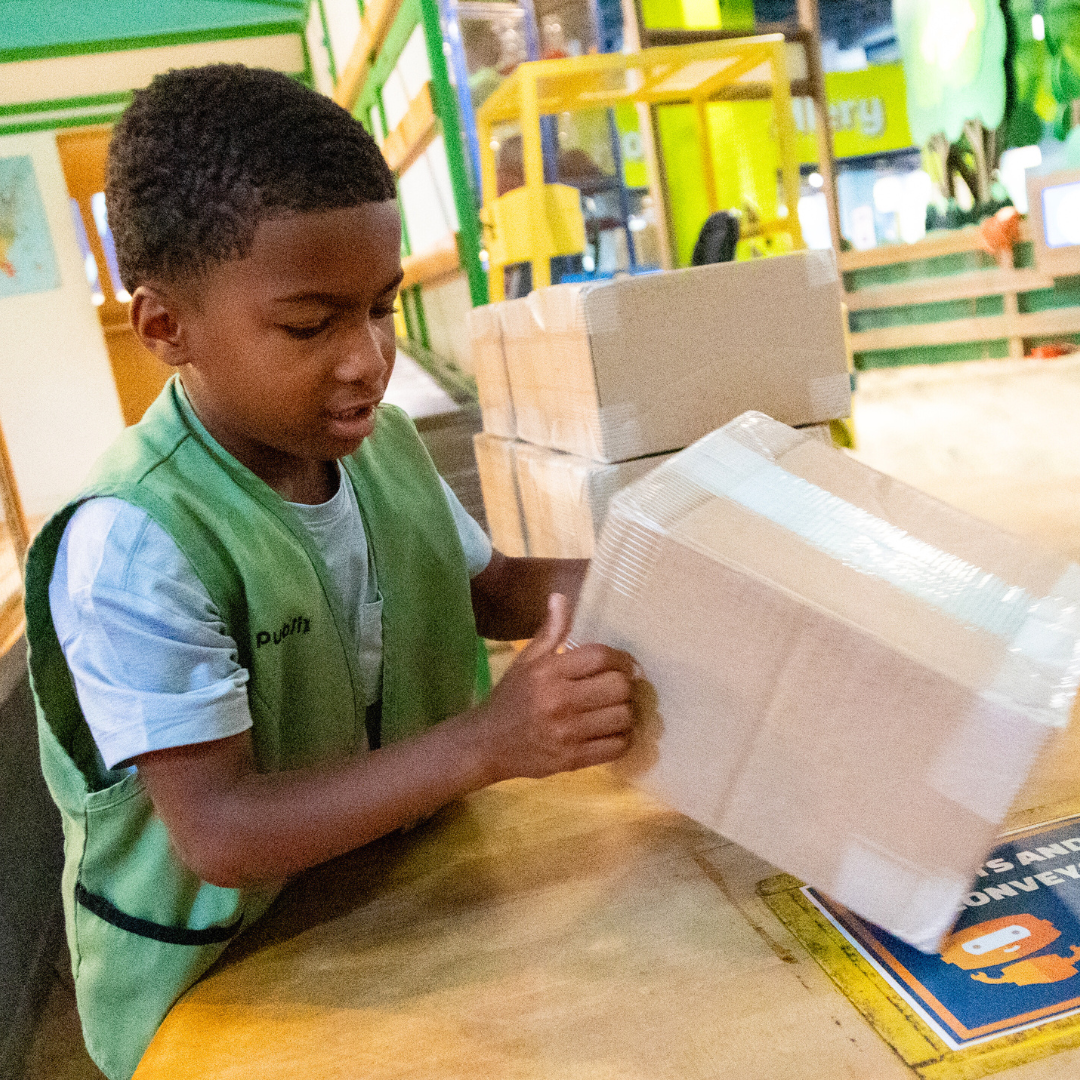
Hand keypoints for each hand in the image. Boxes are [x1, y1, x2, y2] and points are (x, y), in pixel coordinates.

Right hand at [474, 593, 635, 781]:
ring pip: (623, 717)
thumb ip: (550, 631)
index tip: (620, 664)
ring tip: (616, 709)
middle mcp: (560, 701)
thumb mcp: (526, 661)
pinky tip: (612, 731)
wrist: (487, 744)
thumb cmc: (511, 698)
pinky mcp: (574, 759)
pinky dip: (622, 738)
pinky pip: (618, 747)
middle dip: (624, 685)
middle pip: (619, 687)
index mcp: (549, 672)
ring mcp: (568, 733)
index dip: (620, 658)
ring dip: (626, 712)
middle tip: (617, 688)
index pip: (601, 656)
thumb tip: (561, 597)